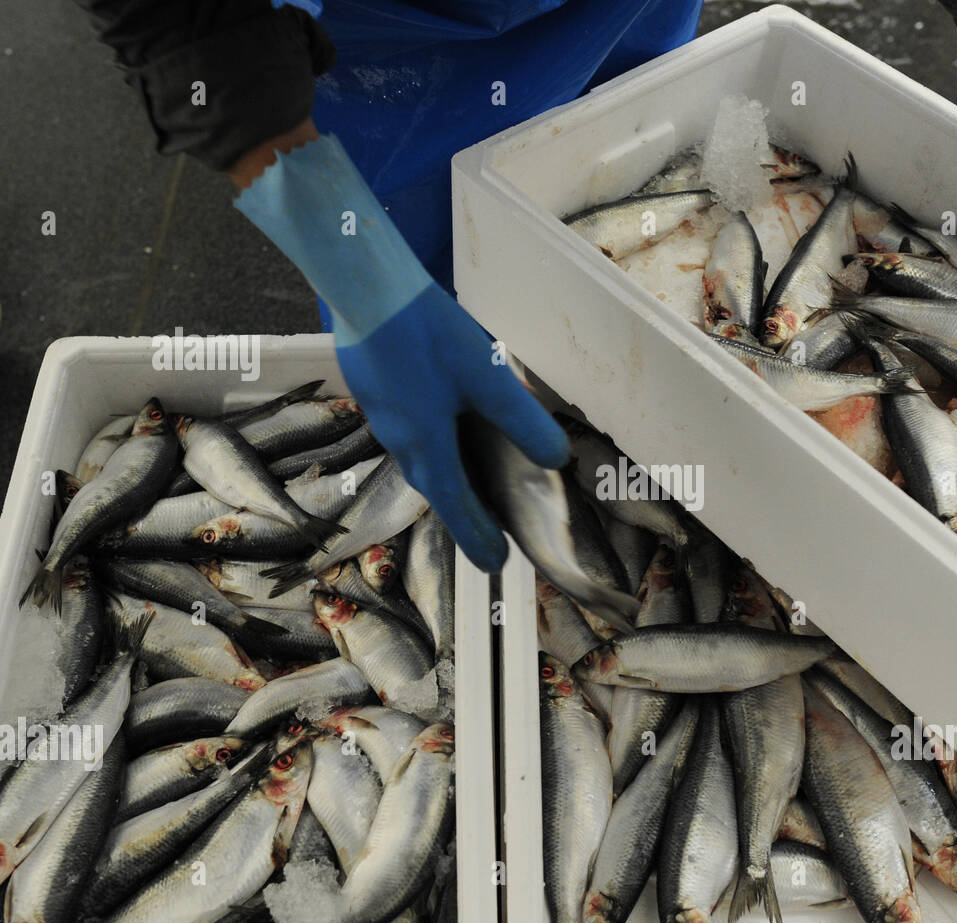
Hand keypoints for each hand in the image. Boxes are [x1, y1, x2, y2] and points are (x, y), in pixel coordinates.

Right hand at [232, 132, 566, 571]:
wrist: (367, 288)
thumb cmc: (428, 335)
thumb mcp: (489, 379)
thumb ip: (524, 421)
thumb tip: (556, 460)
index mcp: (426, 446)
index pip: (456, 505)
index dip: (477, 537)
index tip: (494, 565)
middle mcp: (399, 440)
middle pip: (434, 487)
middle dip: (461, 514)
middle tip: (484, 534)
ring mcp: (381, 415)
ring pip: (418, 458)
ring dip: (444, 477)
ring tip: (467, 484)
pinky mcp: (375, 389)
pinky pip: (407, 431)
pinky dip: (430, 443)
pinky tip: (442, 424)